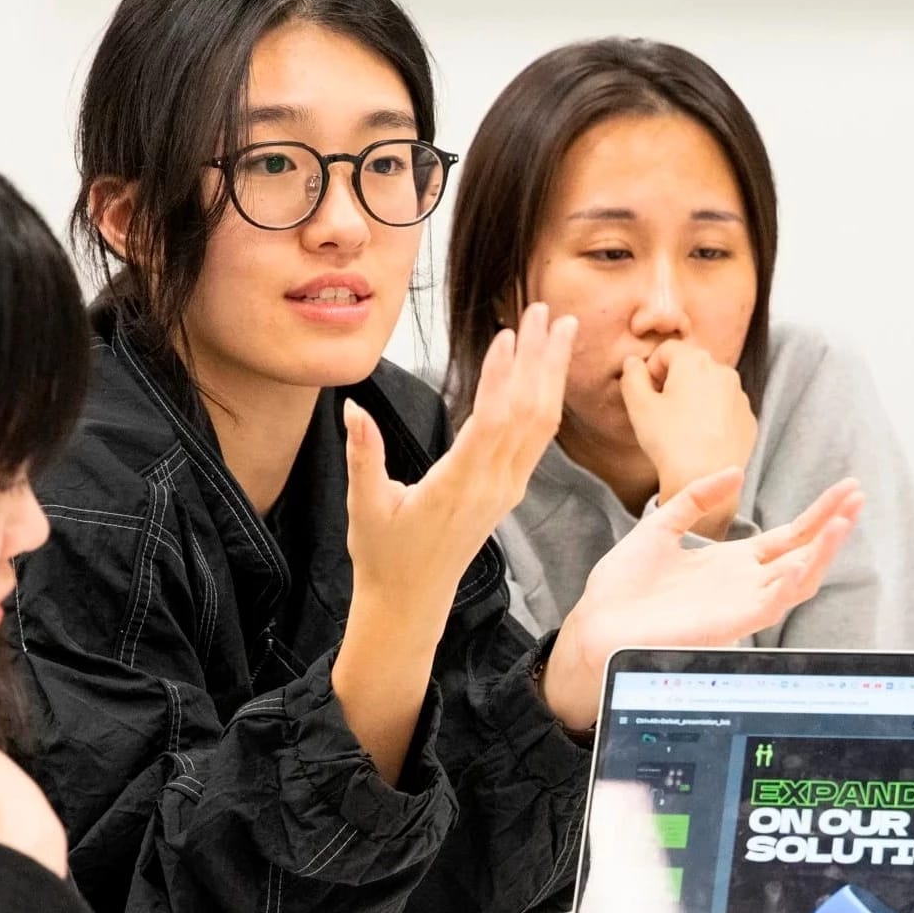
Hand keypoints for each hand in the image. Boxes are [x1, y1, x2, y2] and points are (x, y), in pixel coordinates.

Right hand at [343, 301, 576, 633]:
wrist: (410, 602)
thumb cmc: (385, 557)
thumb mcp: (365, 505)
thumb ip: (363, 455)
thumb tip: (352, 408)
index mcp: (457, 486)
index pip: (491, 423)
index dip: (502, 377)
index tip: (508, 334)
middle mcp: (491, 487)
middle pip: (528, 414)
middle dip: (539, 359)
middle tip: (545, 310)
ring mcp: (505, 490)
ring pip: (541, 425)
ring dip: (551, 374)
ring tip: (561, 329)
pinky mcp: (507, 493)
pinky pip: (537, 441)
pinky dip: (546, 401)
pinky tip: (549, 375)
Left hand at [542, 472, 863, 733]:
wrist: (597, 623)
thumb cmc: (622, 586)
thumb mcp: (660, 526)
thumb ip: (695, 498)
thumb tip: (734, 472)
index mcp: (730, 565)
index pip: (788, 538)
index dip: (818, 514)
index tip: (845, 489)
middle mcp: (743, 585)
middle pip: (803, 554)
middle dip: (832, 525)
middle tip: (857, 495)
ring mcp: (740, 606)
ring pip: (798, 580)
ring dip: (823, 550)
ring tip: (845, 519)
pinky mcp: (730, 624)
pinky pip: (772, 604)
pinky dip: (792, 582)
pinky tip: (805, 557)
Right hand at [621, 340, 757, 533]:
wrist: (704, 479)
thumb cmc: (669, 440)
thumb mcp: (638, 406)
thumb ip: (631, 376)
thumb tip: (633, 362)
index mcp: (694, 361)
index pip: (667, 350)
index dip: (651, 369)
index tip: (648, 393)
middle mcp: (723, 371)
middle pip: (691, 367)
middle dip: (674, 383)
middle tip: (662, 412)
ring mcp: (740, 396)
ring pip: (711, 388)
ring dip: (695, 400)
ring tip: (682, 429)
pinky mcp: (748, 419)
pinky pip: (726, 410)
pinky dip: (713, 418)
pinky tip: (701, 440)